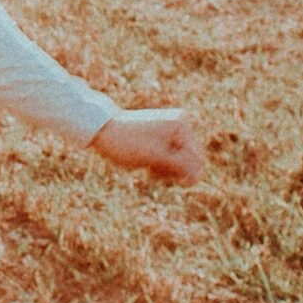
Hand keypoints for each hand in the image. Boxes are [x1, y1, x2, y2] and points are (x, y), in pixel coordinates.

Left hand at [90, 108, 204, 183]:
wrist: (102, 130)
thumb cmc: (127, 143)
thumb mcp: (155, 157)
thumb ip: (180, 167)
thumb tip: (199, 178)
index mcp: (181, 125)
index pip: (194, 160)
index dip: (179, 173)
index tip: (156, 171)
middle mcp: (180, 125)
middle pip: (189, 161)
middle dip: (171, 170)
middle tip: (150, 168)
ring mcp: (172, 130)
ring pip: (180, 162)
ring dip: (165, 169)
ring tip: (147, 166)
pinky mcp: (164, 137)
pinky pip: (171, 158)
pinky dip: (160, 165)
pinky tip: (147, 165)